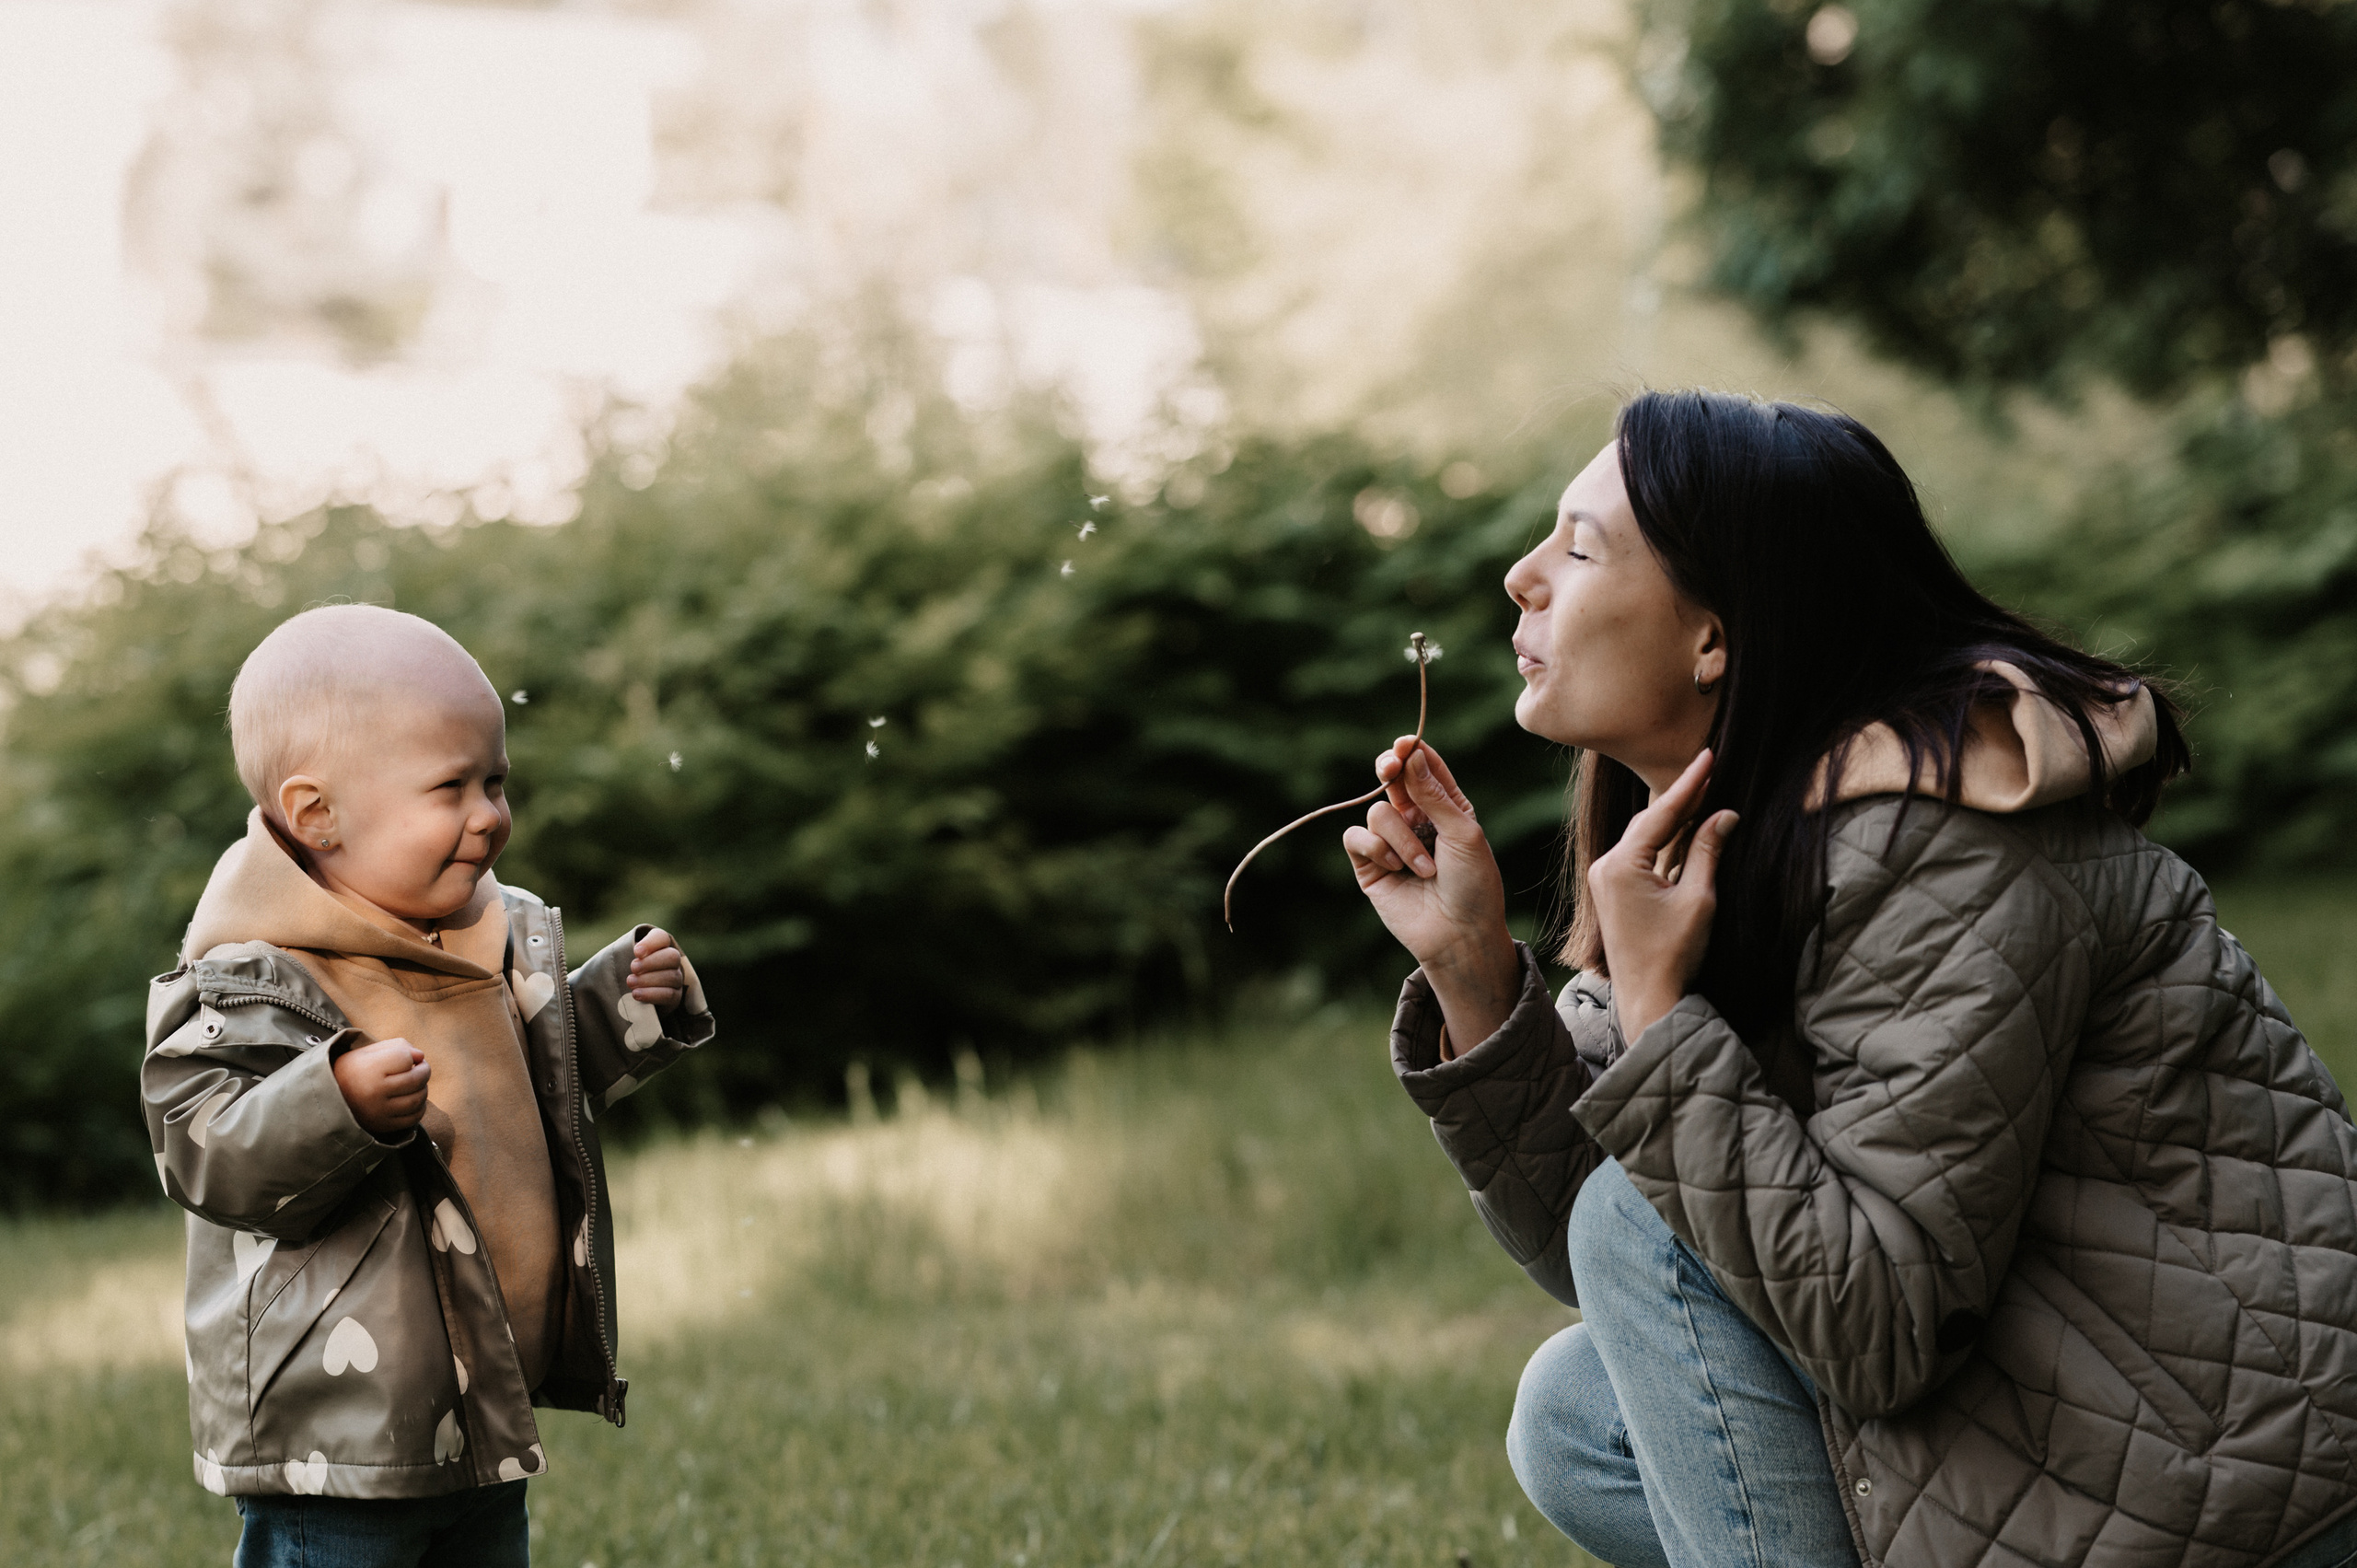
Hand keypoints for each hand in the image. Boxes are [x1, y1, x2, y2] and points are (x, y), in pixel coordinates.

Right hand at [333, 1038, 429, 1137]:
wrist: (329, 1099)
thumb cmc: (354, 1070)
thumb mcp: (368, 1051)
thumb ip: (398, 1046)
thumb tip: (420, 1056)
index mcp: (368, 1070)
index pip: (405, 1058)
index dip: (410, 1055)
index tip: (405, 1057)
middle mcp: (374, 1093)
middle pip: (416, 1079)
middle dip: (424, 1070)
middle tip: (420, 1067)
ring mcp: (379, 1112)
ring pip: (418, 1099)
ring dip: (423, 1088)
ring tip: (415, 1083)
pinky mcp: (383, 1126)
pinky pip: (414, 1118)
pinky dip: (419, 1107)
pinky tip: (411, 1098)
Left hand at [628, 928, 687, 1010]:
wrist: (632, 992)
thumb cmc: (625, 970)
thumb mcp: (622, 958)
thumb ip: (623, 952)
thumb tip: (617, 954)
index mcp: (659, 946)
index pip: (661, 938)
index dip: (651, 943)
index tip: (636, 952)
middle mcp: (672, 961)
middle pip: (672, 956)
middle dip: (651, 963)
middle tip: (633, 968)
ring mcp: (676, 978)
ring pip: (672, 976)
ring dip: (649, 980)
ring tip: (630, 982)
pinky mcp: (675, 995)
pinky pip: (670, 995)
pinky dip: (652, 994)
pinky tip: (637, 994)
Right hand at [1341, 737, 1520, 1051]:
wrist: (1459, 935)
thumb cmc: (1474, 885)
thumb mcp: (1463, 833)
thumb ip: (1433, 794)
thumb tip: (1411, 753)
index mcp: (1447, 808)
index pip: (1424, 768)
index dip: (1412, 751)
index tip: (1405, 744)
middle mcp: (1417, 821)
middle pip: (1392, 779)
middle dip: (1389, 769)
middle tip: (1390, 767)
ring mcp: (1391, 842)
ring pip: (1377, 813)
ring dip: (1402, 840)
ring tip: (1424, 869)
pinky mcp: (1369, 865)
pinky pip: (1356, 837)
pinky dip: (1376, 848)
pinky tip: (1395, 869)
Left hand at [1586, 748, 1738, 1042]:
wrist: (1649, 998)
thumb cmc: (1674, 953)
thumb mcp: (1698, 899)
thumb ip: (1708, 851)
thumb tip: (1725, 814)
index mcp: (1621, 865)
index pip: (1661, 813)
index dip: (1689, 784)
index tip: (1708, 756)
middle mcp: (1605, 866)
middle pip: (1649, 821)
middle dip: (1681, 799)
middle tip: (1710, 772)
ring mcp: (1604, 879)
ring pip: (1643, 837)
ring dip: (1672, 820)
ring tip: (1704, 794)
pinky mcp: (1611, 892)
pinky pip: (1639, 856)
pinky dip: (1662, 843)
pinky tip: (1685, 829)